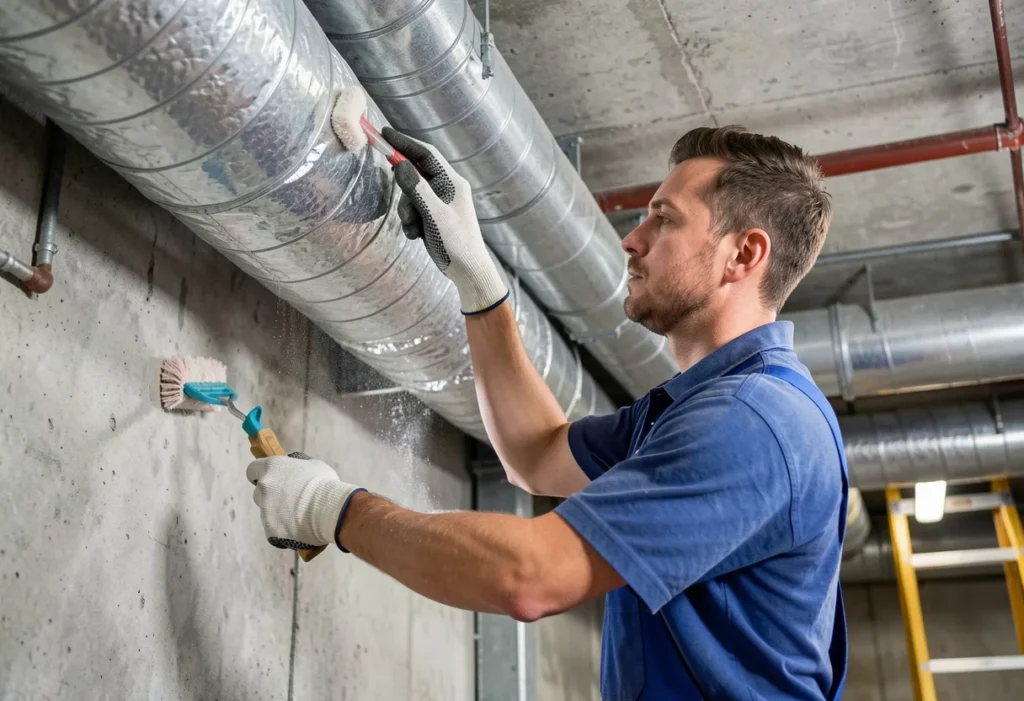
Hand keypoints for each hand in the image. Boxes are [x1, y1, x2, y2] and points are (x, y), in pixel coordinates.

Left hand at [246, 454, 364, 550]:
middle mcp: (263, 487)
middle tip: (290, 500)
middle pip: (259, 493)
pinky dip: (284, 530)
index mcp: (271, 468)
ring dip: (278, 513)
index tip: (270, 480)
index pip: (252, 470)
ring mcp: (265, 510)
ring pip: (266, 512)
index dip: (260, 475)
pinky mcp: (269, 529)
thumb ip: (296, 467)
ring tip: (300, 516)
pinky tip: (299, 527)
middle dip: (270, 496)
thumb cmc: (324, 484)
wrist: (330, 510)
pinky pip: (274, 530)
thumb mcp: (312, 465)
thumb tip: (294, 470)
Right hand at [383, 126, 508, 314]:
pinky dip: (411, 222)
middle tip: (404, 207)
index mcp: (452, 182)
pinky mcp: (433, 216)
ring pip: (411, 195)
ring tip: (414, 230)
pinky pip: (414, 210)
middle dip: (404, 191)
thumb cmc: (456, 244)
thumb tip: (400, 165)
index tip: (384, 133)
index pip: (426, 153)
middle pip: (415, 174)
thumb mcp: (434, 216)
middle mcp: (447, 188)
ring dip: (407, 212)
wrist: (468, 272)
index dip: (404, 142)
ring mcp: (440, 203)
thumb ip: (417, 189)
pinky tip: (416, 236)